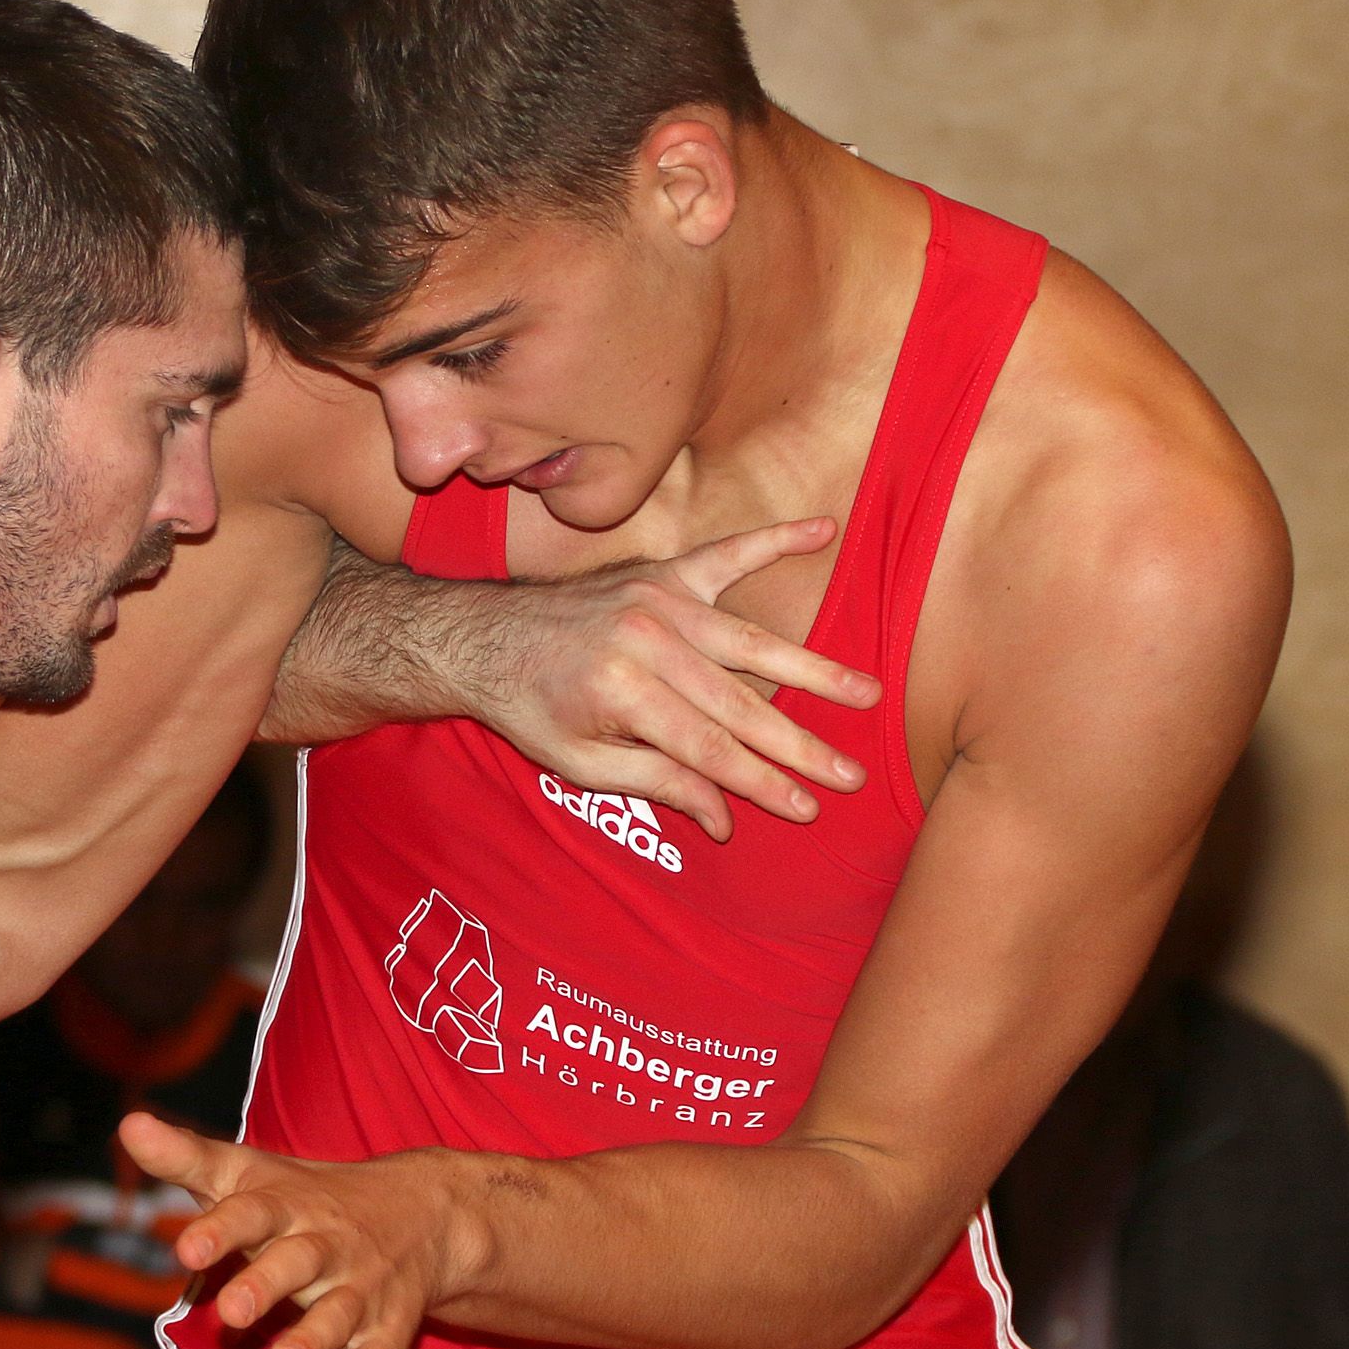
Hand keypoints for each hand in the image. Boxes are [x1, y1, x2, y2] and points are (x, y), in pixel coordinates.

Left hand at [122, 1115, 471, 1348]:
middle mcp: (326, 1247)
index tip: (186, 1251)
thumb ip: (187, 1158)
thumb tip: (128, 1124)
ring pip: (338, 1316)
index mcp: (288, 1207)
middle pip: (298, 1262)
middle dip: (268, 1285)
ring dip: (313, 1341)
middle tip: (232, 1310)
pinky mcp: (387, 1330)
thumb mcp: (249, 1173)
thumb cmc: (309, 1198)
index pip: (253, 1212)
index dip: (221, 1230)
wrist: (424, 1212)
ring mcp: (360, 1290)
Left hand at [476, 519, 884, 839]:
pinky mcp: (661, 571)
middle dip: (799, 745)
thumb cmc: (532, 709)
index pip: (708, 749)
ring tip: (866, 693)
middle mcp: (646, 639)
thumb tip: (726, 820)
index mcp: (621, 691)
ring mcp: (657, 597)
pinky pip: (728, 553)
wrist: (482, 637)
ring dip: (813, 668)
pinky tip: (823, 529)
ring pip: (751, 641)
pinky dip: (776, 539)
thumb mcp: (580, 766)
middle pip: (740, 703)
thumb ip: (657, 785)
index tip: (806, 809)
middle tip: (851, 776)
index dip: (760, 783)